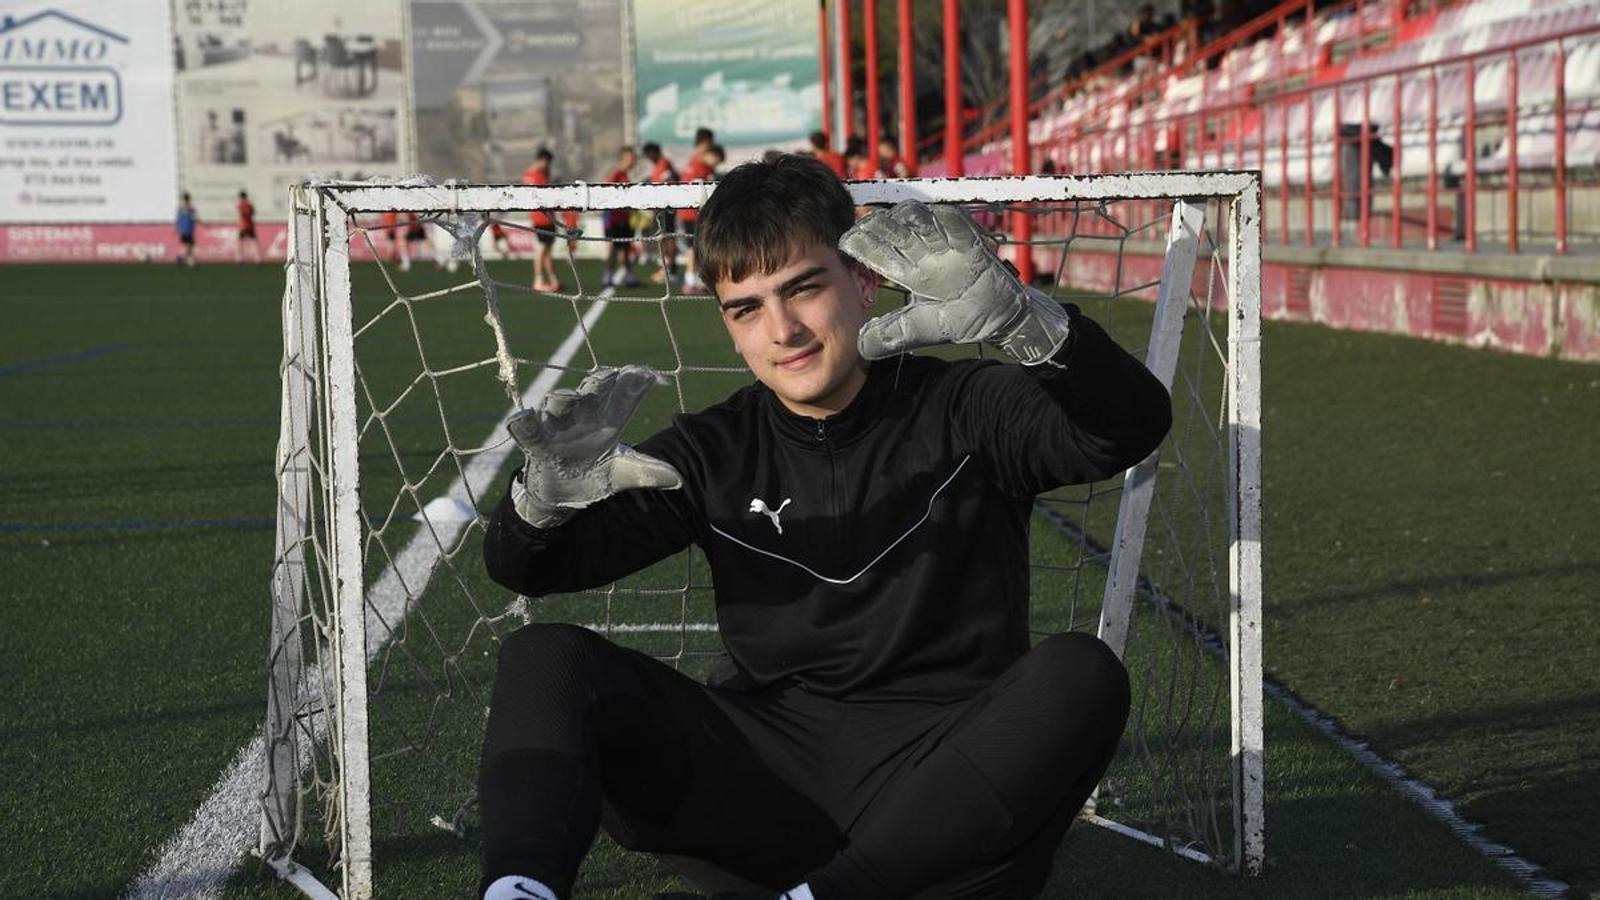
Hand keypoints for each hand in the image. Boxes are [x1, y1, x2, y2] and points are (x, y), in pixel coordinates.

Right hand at [507, 366, 682, 527]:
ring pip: (558, 403)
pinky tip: (523, 419)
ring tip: (567, 397)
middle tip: (609, 376)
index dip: (634, 383)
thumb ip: (646, 472)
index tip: (647, 374)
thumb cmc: (595, 474)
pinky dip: (524, 423)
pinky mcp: (535, 442)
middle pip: (591, 391)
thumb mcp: (622, 473)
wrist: (562, 493)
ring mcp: (557, 425)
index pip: (624, 396)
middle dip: (599, 382)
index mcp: (608, 419)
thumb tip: (678, 479)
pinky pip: (528, 430)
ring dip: (562, 399)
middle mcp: (583, 415)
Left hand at [840, 201, 1069, 364]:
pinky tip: (932, 218)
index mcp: (907, 271)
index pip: (877, 251)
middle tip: (865, 224)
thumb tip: (859, 345)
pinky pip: (954, 223)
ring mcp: (945, 245)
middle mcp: (922, 254)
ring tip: (896, 219)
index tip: (846, 243)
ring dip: (907, 217)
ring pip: (919, 219)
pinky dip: (944, 219)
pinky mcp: (969, 241)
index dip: (861, 244)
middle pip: (893, 229)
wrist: (1001, 318)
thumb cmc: (961, 319)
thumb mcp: (921, 330)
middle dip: (878, 225)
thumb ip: (892, 335)